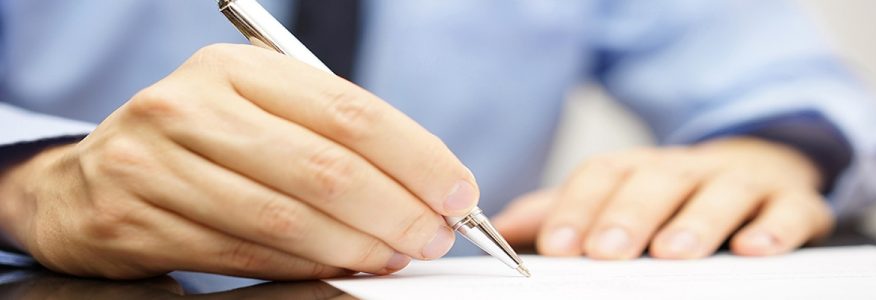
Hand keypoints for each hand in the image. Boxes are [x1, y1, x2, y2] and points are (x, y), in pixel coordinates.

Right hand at [0, 44, 478, 278]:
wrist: (85, 181)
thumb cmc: (199, 142)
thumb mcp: (257, 111)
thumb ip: (333, 138)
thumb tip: (424, 187)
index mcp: (235, 69)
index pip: (349, 112)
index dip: (416, 158)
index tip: (457, 192)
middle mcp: (190, 107)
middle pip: (324, 169)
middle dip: (396, 211)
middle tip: (434, 235)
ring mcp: (156, 165)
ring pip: (288, 218)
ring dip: (359, 246)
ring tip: (396, 255)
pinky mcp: (136, 221)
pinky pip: (247, 254)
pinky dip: (307, 266)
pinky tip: (341, 267)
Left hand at [492, 137, 833, 258]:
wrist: (756, 167)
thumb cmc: (670, 194)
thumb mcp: (616, 196)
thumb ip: (564, 211)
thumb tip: (503, 228)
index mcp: (638, 168)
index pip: (602, 175)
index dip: (577, 207)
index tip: (557, 245)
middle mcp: (684, 170)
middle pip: (655, 181)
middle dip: (628, 215)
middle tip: (606, 251)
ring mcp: (737, 183)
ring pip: (718, 193)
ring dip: (695, 221)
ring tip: (673, 251)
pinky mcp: (788, 201)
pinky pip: (786, 210)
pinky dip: (774, 227)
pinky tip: (753, 248)